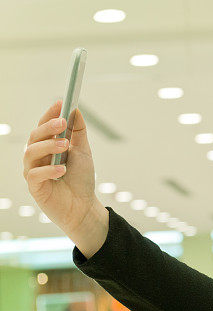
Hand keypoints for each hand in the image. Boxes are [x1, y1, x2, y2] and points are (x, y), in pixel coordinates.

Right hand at [22, 99, 100, 234]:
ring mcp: (33, 171)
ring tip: (66, 146)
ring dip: (48, 146)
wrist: (83, 207)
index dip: (50, 114)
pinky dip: (48, 169)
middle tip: (62, 123)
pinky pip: (34, 174)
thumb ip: (78, 133)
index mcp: (47, 147)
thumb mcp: (83, 152)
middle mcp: (37, 157)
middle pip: (34, 137)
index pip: (44, 126)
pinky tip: (62, 169)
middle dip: (48, 128)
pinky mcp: (34, 187)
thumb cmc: (80, 180)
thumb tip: (76, 110)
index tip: (61, 103)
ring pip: (31, 152)